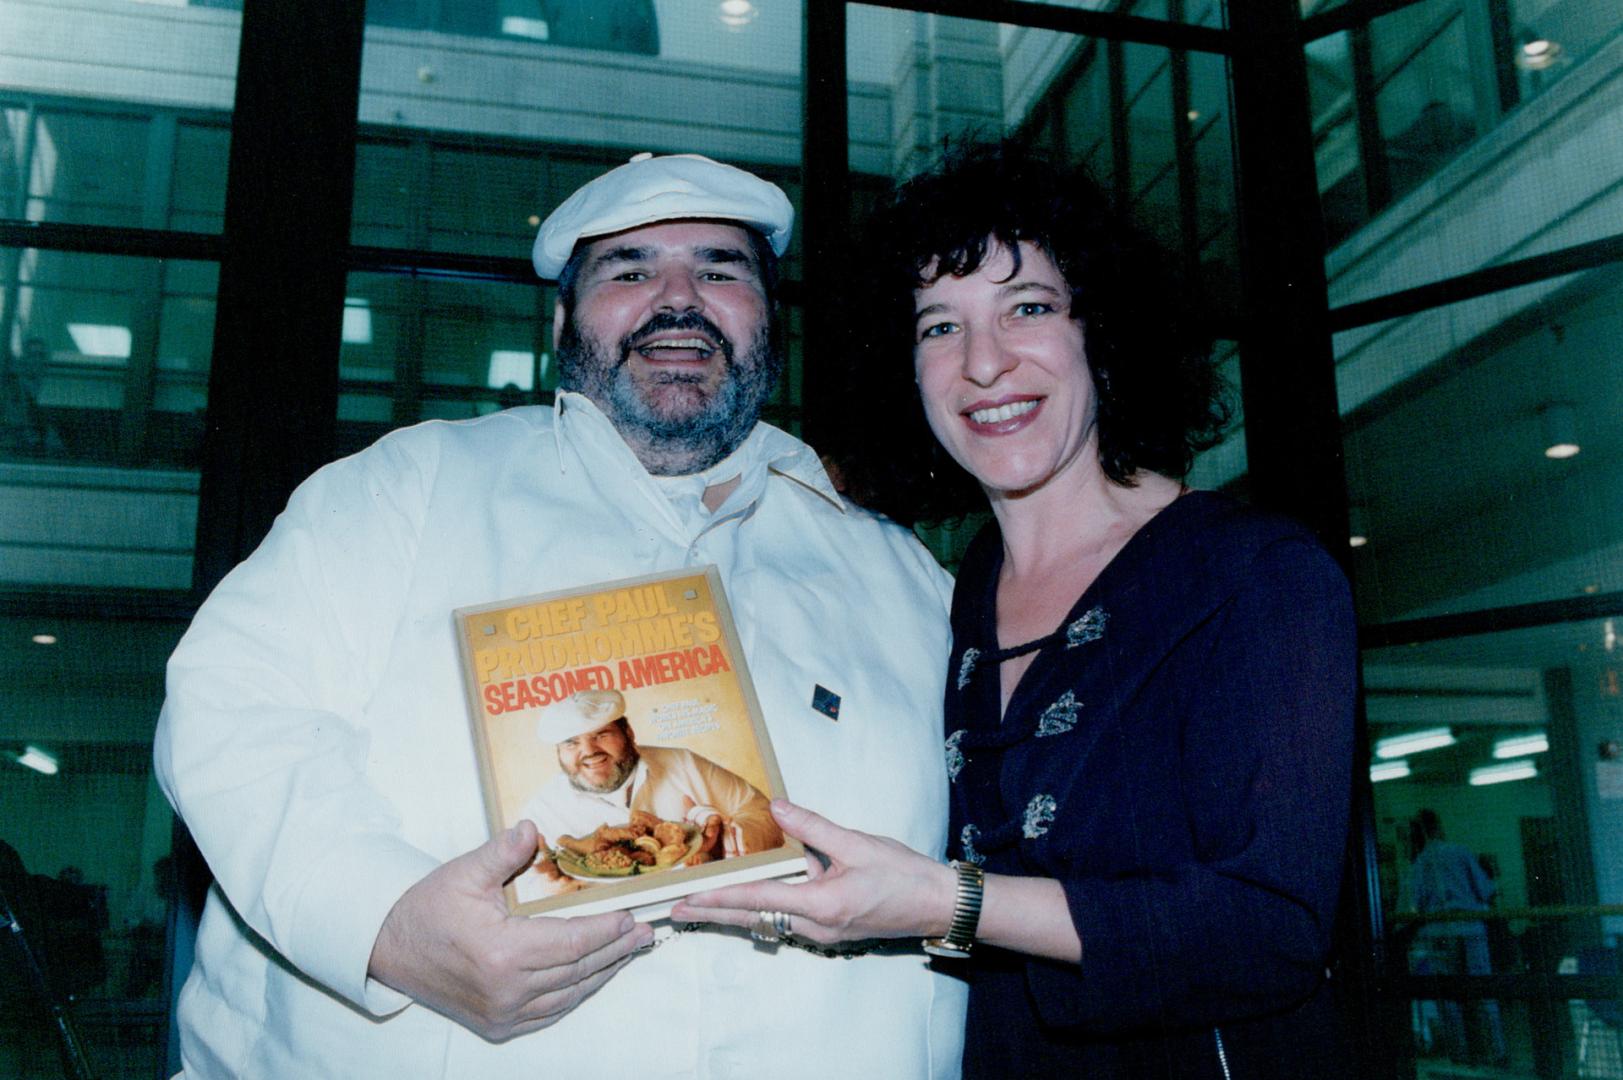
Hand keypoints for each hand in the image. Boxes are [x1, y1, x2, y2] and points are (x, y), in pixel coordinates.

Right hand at [368, 821, 652, 1040]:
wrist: (388, 949)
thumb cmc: (427, 908)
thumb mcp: (464, 873)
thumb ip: (503, 853)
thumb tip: (531, 828)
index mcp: (502, 953)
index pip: (572, 942)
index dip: (606, 930)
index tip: (631, 916)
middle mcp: (506, 990)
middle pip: (577, 970)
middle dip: (615, 951)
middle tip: (644, 934)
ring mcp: (502, 1013)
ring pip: (568, 995)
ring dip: (601, 974)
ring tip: (627, 953)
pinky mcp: (497, 1025)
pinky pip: (549, 1014)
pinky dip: (575, 995)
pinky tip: (591, 978)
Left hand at [670, 800, 955, 945]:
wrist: (939, 905)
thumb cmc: (904, 875)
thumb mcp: (857, 843)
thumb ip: (813, 826)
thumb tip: (778, 807)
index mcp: (821, 905)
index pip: (757, 899)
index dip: (717, 897)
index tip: (686, 899)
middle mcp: (816, 926)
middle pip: (753, 918)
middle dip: (713, 912)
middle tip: (676, 910)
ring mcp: (823, 932)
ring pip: (768, 921)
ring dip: (735, 912)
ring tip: (701, 905)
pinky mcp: (831, 929)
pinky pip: (787, 919)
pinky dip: (761, 910)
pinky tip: (748, 900)